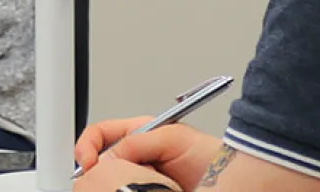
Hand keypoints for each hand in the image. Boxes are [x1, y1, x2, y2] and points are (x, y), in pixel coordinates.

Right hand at [75, 117, 220, 190]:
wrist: (231, 180)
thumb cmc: (209, 155)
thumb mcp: (174, 137)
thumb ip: (139, 140)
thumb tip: (110, 156)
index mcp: (138, 134)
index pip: (100, 134)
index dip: (88, 145)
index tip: (88, 162)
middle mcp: (135, 156)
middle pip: (100, 162)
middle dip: (96, 172)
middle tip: (102, 182)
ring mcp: (139, 178)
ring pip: (109, 182)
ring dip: (112, 185)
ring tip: (129, 188)